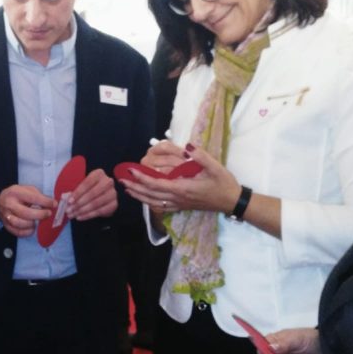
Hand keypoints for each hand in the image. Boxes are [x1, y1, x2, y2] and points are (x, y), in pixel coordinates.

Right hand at [0, 185, 53, 237]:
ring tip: (37, 221)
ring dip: (32, 224)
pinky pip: (17, 232)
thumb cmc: (18, 195)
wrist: (0, 200)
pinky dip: (27, 232)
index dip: (45, 202)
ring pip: (20, 224)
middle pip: (25, 213)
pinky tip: (32, 228)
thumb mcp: (27, 189)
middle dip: (40, 214)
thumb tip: (52, 204)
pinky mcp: (6, 225)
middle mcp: (9, 204)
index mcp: (15, 193)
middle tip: (48, 214)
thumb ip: (39, 196)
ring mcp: (6, 216)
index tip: (54, 204)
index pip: (32, 198)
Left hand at [67, 168, 116, 220]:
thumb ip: (75, 191)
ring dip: (82, 210)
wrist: (106, 195)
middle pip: (92, 194)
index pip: (87, 183)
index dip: (78, 193)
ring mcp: (113, 193)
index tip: (69, 201)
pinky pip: (100, 211)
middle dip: (79, 203)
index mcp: (99, 174)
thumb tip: (65, 198)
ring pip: (96, 203)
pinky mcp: (114, 204)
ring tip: (73, 215)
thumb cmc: (91, 189)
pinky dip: (88, 215)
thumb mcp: (83, 186)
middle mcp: (108, 182)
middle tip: (69, 210)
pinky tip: (80, 217)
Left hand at [121, 143, 239, 214]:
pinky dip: (149, 203)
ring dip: (139, 196)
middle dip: (135, 187)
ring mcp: (179, 204)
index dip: (142, 177)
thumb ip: (201, 156)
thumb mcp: (216, 167)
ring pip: (153, 202)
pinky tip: (143, 199)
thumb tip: (187, 146)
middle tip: (121, 180)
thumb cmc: (223, 183)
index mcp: (183, 188)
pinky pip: (161, 207)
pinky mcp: (182, 207)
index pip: (156, 183)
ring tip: (127, 189)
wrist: (231, 201)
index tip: (130, 170)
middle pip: (150, 194)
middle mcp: (178, 198)